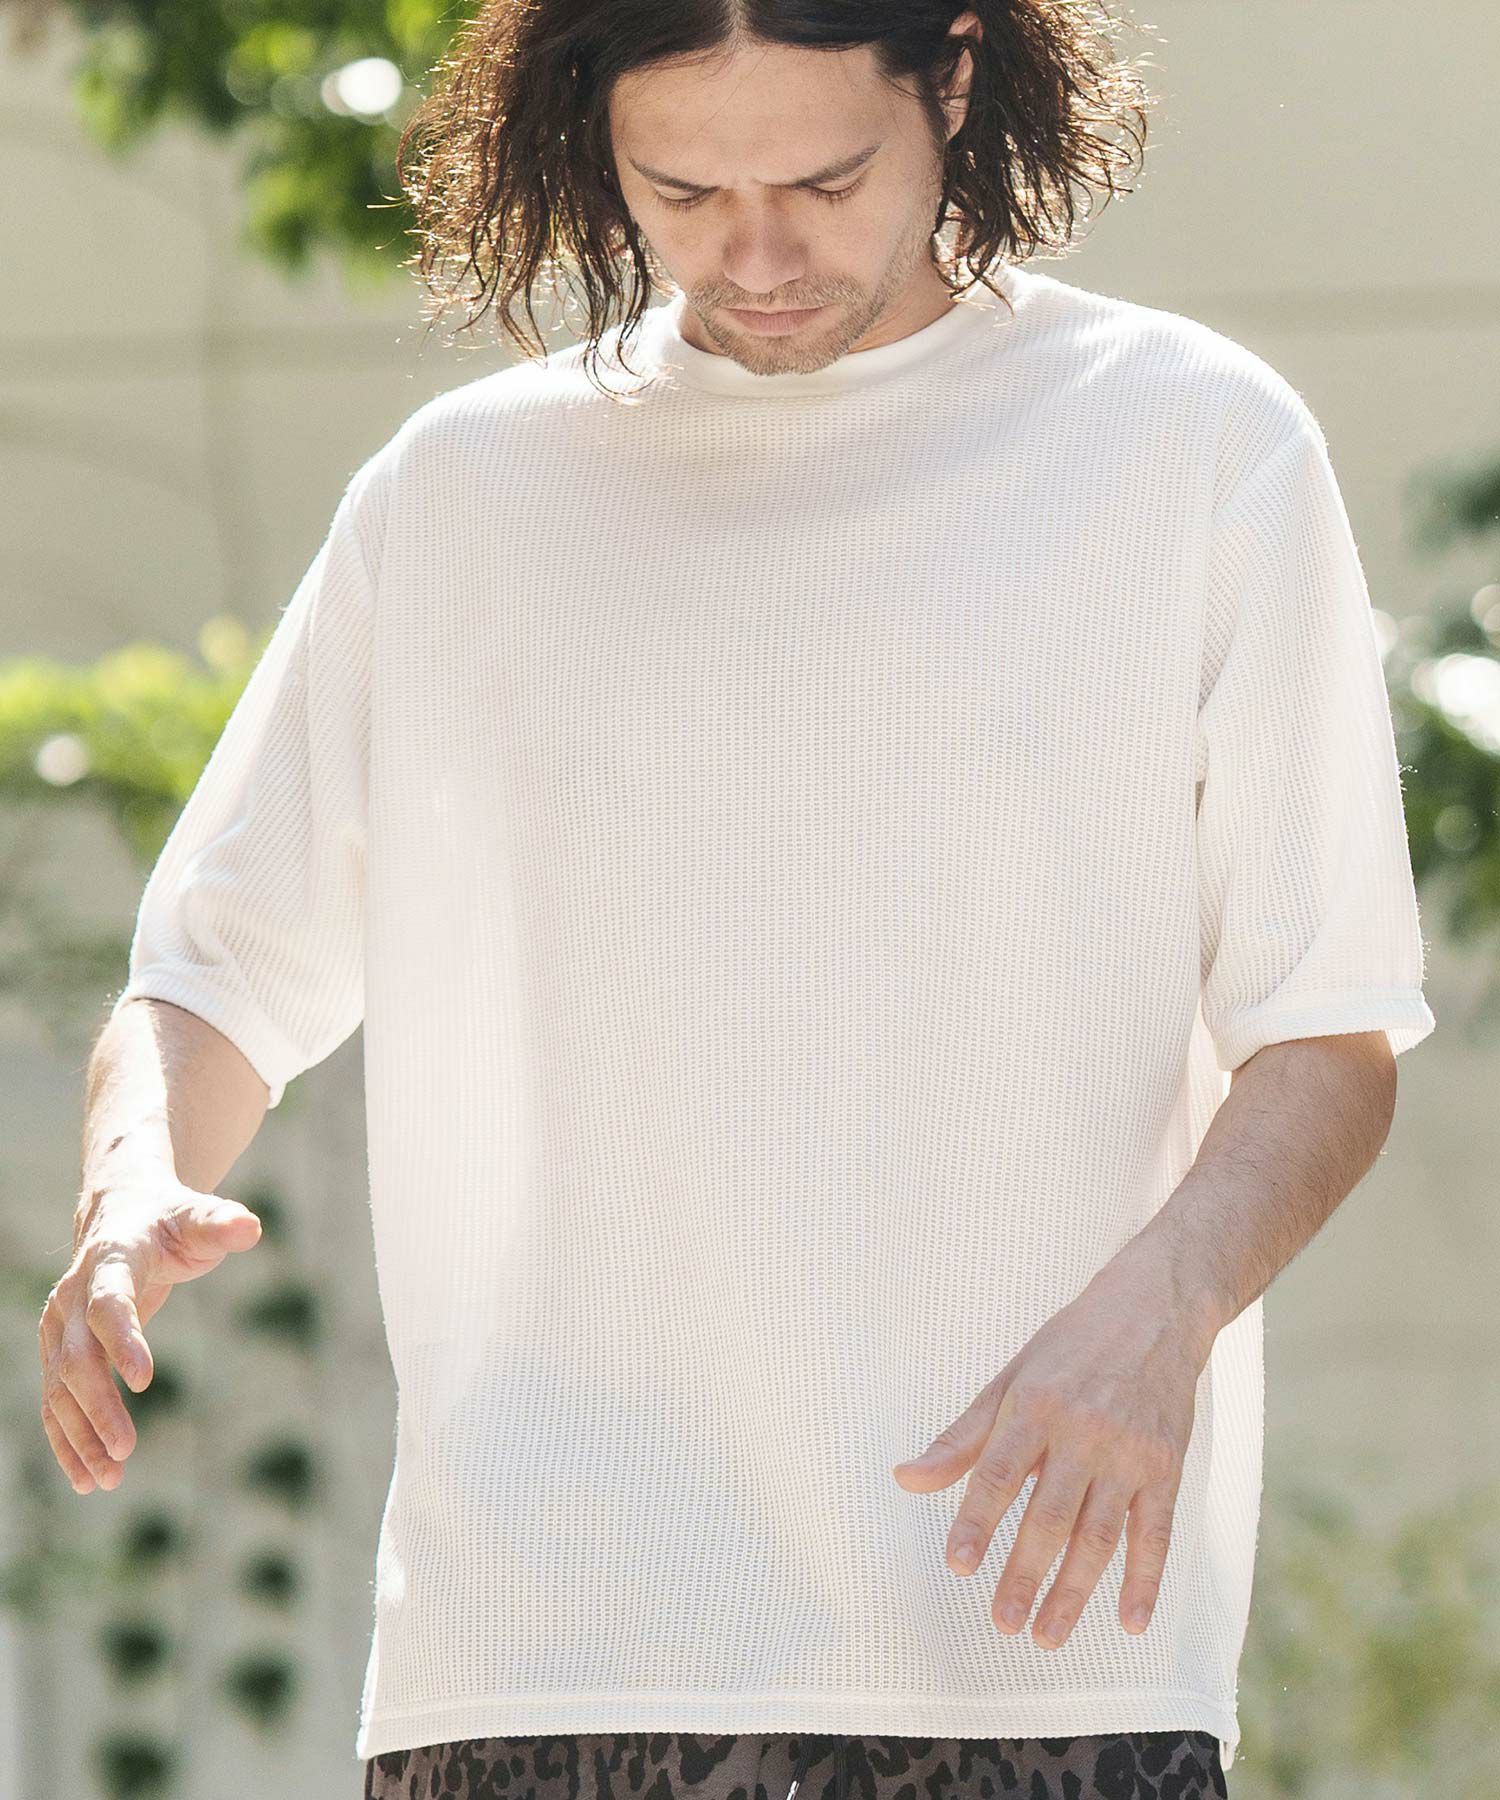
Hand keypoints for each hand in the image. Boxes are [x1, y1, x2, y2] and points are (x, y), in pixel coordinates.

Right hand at [38, 1171, 262, 1493]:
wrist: (120, 1214)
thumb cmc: (170, 1220)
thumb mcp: (199, 1216)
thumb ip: (222, 1224)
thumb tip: (250, 1228)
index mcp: (110, 1259)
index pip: (110, 1304)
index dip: (123, 1341)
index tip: (146, 1380)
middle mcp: (73, 1295)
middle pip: (77, 1357)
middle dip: (98, 1406)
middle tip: (125, 1450)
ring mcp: (59, 1327)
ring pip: (59, 1389)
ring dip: (79, 1436)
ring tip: (108, 1478)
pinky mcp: (57, 1351)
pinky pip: (54, 1402)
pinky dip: (66, 1440)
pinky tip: (84, 1478)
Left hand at [890, 1256, 1211, 1647]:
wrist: (1155, 1309)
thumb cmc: (1072, 1345)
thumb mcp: (1011, 1377)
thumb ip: (963, 1436)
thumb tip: (906, 1479)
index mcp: (1035, 1404)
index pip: (998, 1472)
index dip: (976, 1520)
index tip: (957, 1564)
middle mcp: (1083, 1431)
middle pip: (1049, 1515)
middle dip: (1024, 1573)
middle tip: (1002, 1622)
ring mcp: (1129, 1452)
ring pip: (1099, 1535)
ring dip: (1074, 1591)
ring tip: (1047, 1634)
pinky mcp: (1167, 1466)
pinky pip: (1156, 1532)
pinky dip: (1146, 1579)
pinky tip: (1130, 1621)